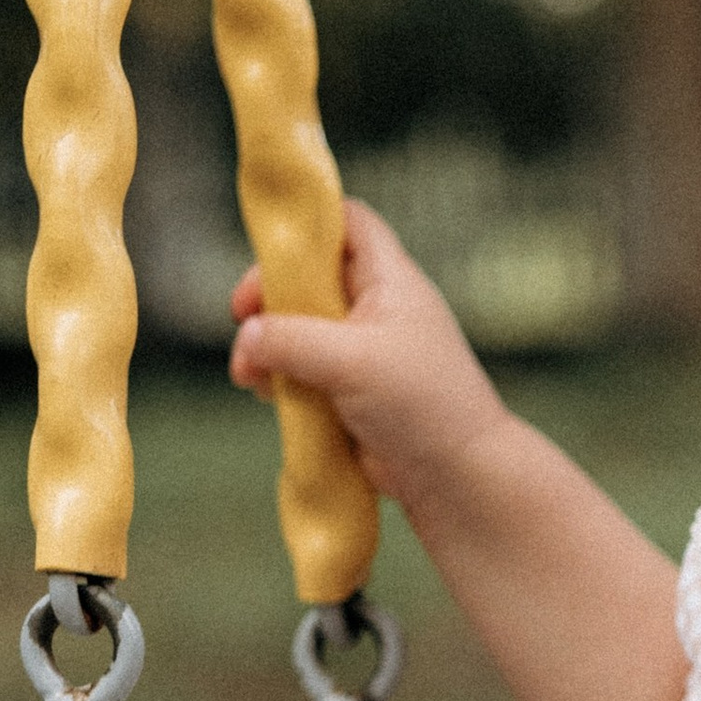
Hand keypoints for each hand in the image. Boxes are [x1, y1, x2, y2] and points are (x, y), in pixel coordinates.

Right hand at [229, 201, 504, 513]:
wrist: (458, 478)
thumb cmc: (421, 405)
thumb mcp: (351, 360)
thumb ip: (292, 340)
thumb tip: (247, 336)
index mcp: (390, 280)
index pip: (349, 222)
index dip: (308, 225)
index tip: (266, 252)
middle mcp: (377, 309)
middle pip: (310, 277)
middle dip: (271, 298)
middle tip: (243, 322)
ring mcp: (364, 352)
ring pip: (301, 329)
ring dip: (268, 346)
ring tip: (249, 375)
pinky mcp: (352, 392)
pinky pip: (306, 372)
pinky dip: (283, 379)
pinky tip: (267, 395)